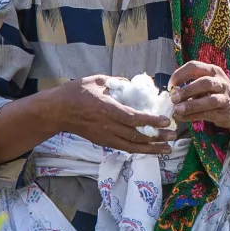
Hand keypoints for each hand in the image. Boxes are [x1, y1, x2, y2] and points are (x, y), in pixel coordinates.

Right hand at [55, 76, 175, 153]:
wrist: (56, 111)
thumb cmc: (75, 92)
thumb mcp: (97, 80)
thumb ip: (117, 82)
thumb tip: (134, 84)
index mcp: (106, 109)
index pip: (133, 118)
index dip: (150, 122)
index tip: (166, 121)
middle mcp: (107, 126)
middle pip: (135, 135)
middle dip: (156, 138)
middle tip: (173, 136)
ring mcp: (104, 136)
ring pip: (130, 146)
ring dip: (150, 149)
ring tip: (167, 148)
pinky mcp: (102, 141)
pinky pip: (123, 147)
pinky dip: (138, 150)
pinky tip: (150, 149)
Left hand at [169, 62, 229, 158]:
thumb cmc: (217, 92)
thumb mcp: (208, 82)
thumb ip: (191, 85)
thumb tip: (170, 92)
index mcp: (213, 71)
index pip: (195, 66)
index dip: (180, 74)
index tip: (171, 84)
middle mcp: (220, 82)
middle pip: (204, 82)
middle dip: (187, 90)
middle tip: (173, 98)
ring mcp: (225, 97)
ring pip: (209, 100)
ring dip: (192, 105)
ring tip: (177, 109)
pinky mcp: (225, 112)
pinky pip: (208, 114)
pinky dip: (193, 116)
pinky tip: (181, 118)